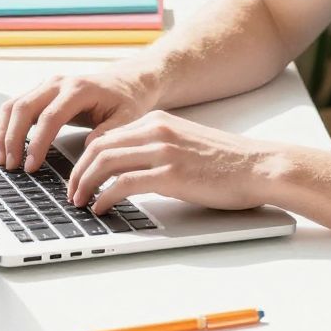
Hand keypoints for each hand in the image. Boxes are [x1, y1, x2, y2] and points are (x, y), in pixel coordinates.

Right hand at [0, 67, 158, 171]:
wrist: (126, 81)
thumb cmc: (126, 100)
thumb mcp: (126, 118)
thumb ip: (108, 133)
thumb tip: (88, 149)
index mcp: (79, 89)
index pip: (50, 117)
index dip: (37, 143)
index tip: (30, 166)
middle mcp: (58, 83)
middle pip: (24, 108)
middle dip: (12, 138)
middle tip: (11, 166)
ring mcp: (46, 86)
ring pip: (14, 105)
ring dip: (3, 132)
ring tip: (3, 159)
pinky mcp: (41, 92)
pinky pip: (15, 106)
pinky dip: (4, 125)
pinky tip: (3, 144)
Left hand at [66, 109, 287, 214]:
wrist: (259, 167)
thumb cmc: (228, 163)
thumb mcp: (186, 144)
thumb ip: (159, 149)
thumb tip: (130, 170)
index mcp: (159, 122)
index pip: (106, 136)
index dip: (84, 159)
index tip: (77, 177)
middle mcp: (157, 131)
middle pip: (98, 147)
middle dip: (77, 172)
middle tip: (71, 193)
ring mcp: (163, 151)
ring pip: (105, 162)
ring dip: (85, 184)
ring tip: (80, 203)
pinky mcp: (171, 174)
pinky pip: (123, 183)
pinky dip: (105, 196)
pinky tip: (101, 207)